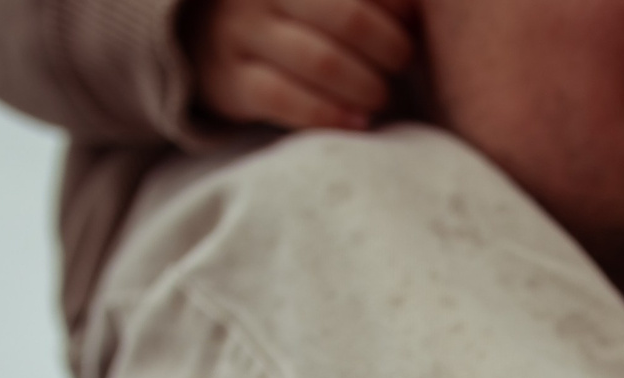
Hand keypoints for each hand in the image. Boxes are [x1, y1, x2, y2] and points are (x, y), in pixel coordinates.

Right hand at [185, 0, 417, 131]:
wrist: (202, 38)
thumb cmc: (288, 13)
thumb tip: (421, 8)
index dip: (399, 7)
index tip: (412, 22)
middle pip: (349, 18)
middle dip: (391, 48)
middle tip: (401, 62)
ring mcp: (240, 33)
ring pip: (322, 62)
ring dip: (367, 87)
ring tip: (380, 96)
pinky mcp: (229, 81)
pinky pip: (287, 100)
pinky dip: (331, 115)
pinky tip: (356, 121)